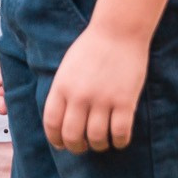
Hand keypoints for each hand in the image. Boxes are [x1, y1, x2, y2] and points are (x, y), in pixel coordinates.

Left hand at [44, 26, 146, 152]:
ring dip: (99, 145)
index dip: (55, 139)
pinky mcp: (125, 101)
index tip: (61, 144)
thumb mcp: (67, 67)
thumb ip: (63, 91)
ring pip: (96, 138)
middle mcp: (79, 95)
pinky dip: (119, 142)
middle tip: (83, 147)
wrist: (118, 30)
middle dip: (76, 147)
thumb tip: (61, 119)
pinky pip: (120, 133)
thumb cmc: (91, 47)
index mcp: (61, 86)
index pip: (52, 123)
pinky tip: (119, 139)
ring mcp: (103, 99)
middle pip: (72, 136)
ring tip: (102, 142)